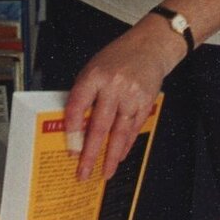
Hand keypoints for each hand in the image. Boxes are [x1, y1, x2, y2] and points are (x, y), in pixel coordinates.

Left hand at [64, 19, 180, 179]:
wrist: (149, 47)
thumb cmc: (117, 58)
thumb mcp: (93, 68)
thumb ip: (84, 94)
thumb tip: (74, 126)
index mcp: (94, 76)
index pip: (78, 106)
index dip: (72, 130)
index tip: (70, 149)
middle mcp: (113, 86)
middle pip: (99, 126)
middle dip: (90, 153)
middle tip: (83, 172)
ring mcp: (131, 95)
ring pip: (119, 133)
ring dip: (111, 156)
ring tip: (105, 172)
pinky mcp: (145, 102)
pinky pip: (134, 129)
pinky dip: (126, 145)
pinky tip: (119, 156)